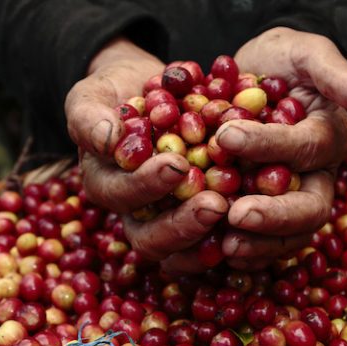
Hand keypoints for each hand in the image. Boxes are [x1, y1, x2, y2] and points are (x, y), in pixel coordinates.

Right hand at [65, 39, 226, 265]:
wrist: (145, 92)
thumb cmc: (114, 94)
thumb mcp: (92, 96)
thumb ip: (89, 116)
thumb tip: (105, 139)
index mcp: (106, 184)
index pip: (121, 194)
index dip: (146, 186)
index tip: (176, 166)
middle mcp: (134, 213)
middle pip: (150, 237)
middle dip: (181, 225)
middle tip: (214, 205)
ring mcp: (166, 221)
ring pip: (181, 251)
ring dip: (208, 239)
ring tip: (236, 217)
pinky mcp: (198, 221)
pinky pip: (213, 243)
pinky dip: (233, 238)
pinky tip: (257, 228)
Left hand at [214, 27, 346, 268]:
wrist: (250, 81)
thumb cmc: (281, 61)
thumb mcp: (304, 54)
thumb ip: (338, 74)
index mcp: (329, 138)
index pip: (306, 148)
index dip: (269, 145)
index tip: (227, 136)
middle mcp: (316, 178)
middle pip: (309, 209)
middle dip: (275, 216)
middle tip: (236, 216)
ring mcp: (290, 203)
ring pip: (290, 237)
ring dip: (258, 245)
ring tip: (224, 244)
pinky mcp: (265, 217)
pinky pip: (262, 247)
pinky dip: (240, 253)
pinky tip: (210, 251)